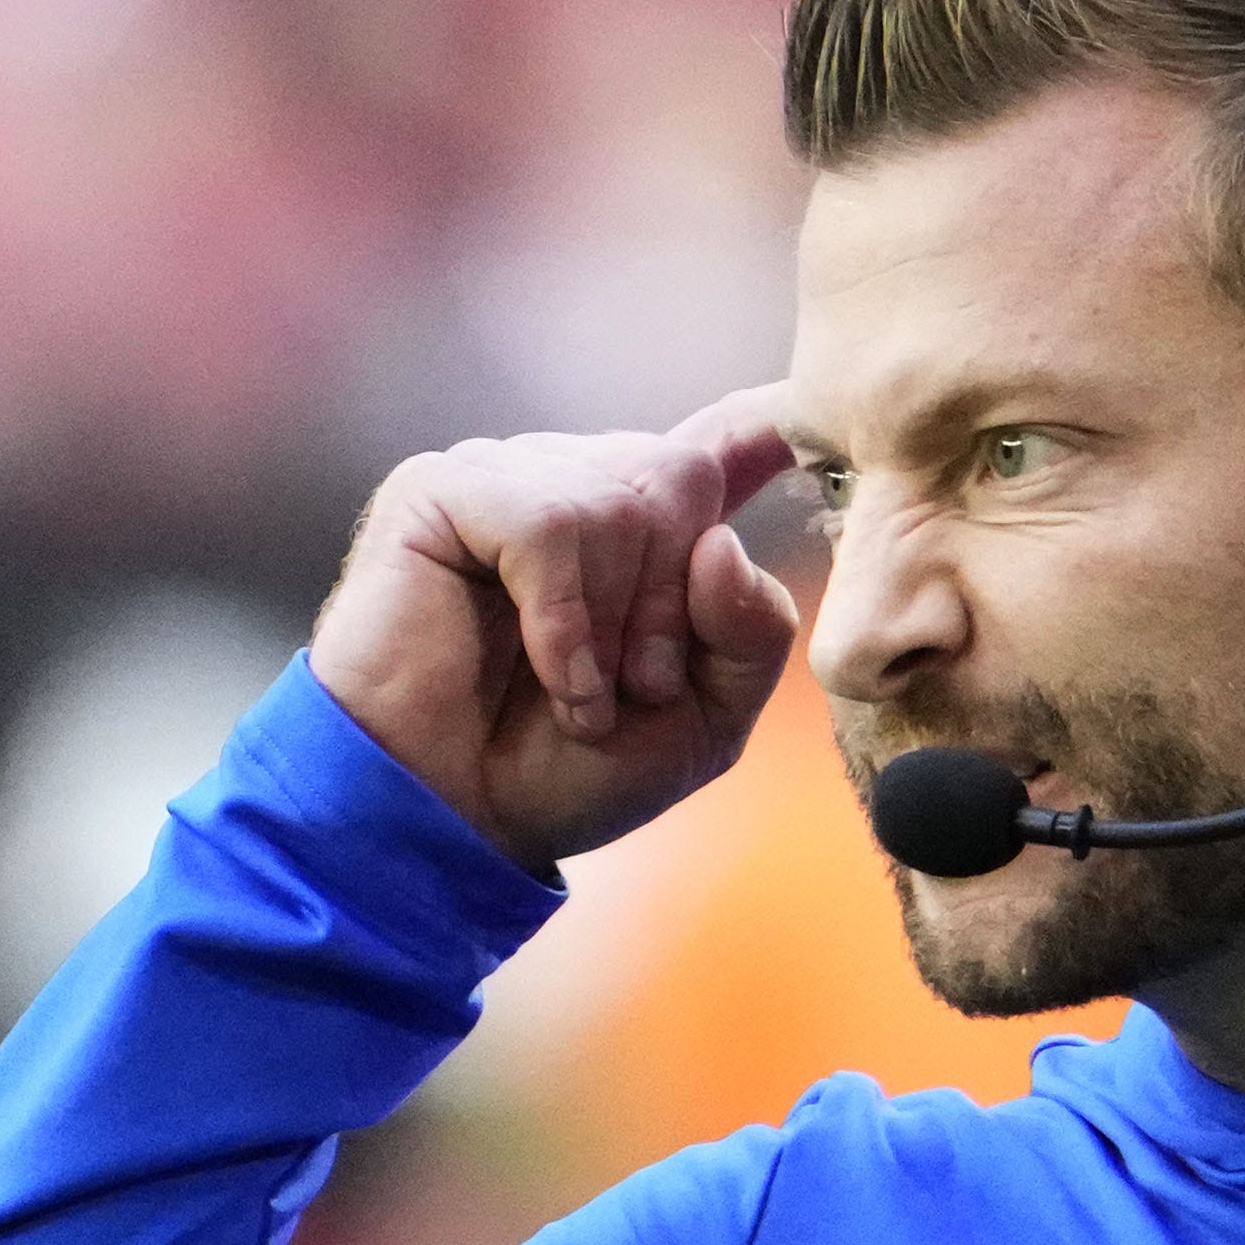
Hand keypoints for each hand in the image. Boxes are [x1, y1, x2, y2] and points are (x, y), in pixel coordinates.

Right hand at [308, 388, 799, 876]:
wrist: (457, 821)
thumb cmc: (567, 772)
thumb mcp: (705, 719)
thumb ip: (751, 634)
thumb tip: (721, 541)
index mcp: (643, 523)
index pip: (721, 445)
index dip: (765, 425)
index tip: (804, 423)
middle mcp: (576, 480)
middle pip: (683, 481)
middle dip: (673, 605)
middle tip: (637, 686)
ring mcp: (507, 477)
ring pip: (618, 502)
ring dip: (615, 623)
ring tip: (580, 694)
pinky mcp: (441, 493)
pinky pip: (545, 523)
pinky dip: (563, 618)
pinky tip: (554, 677)